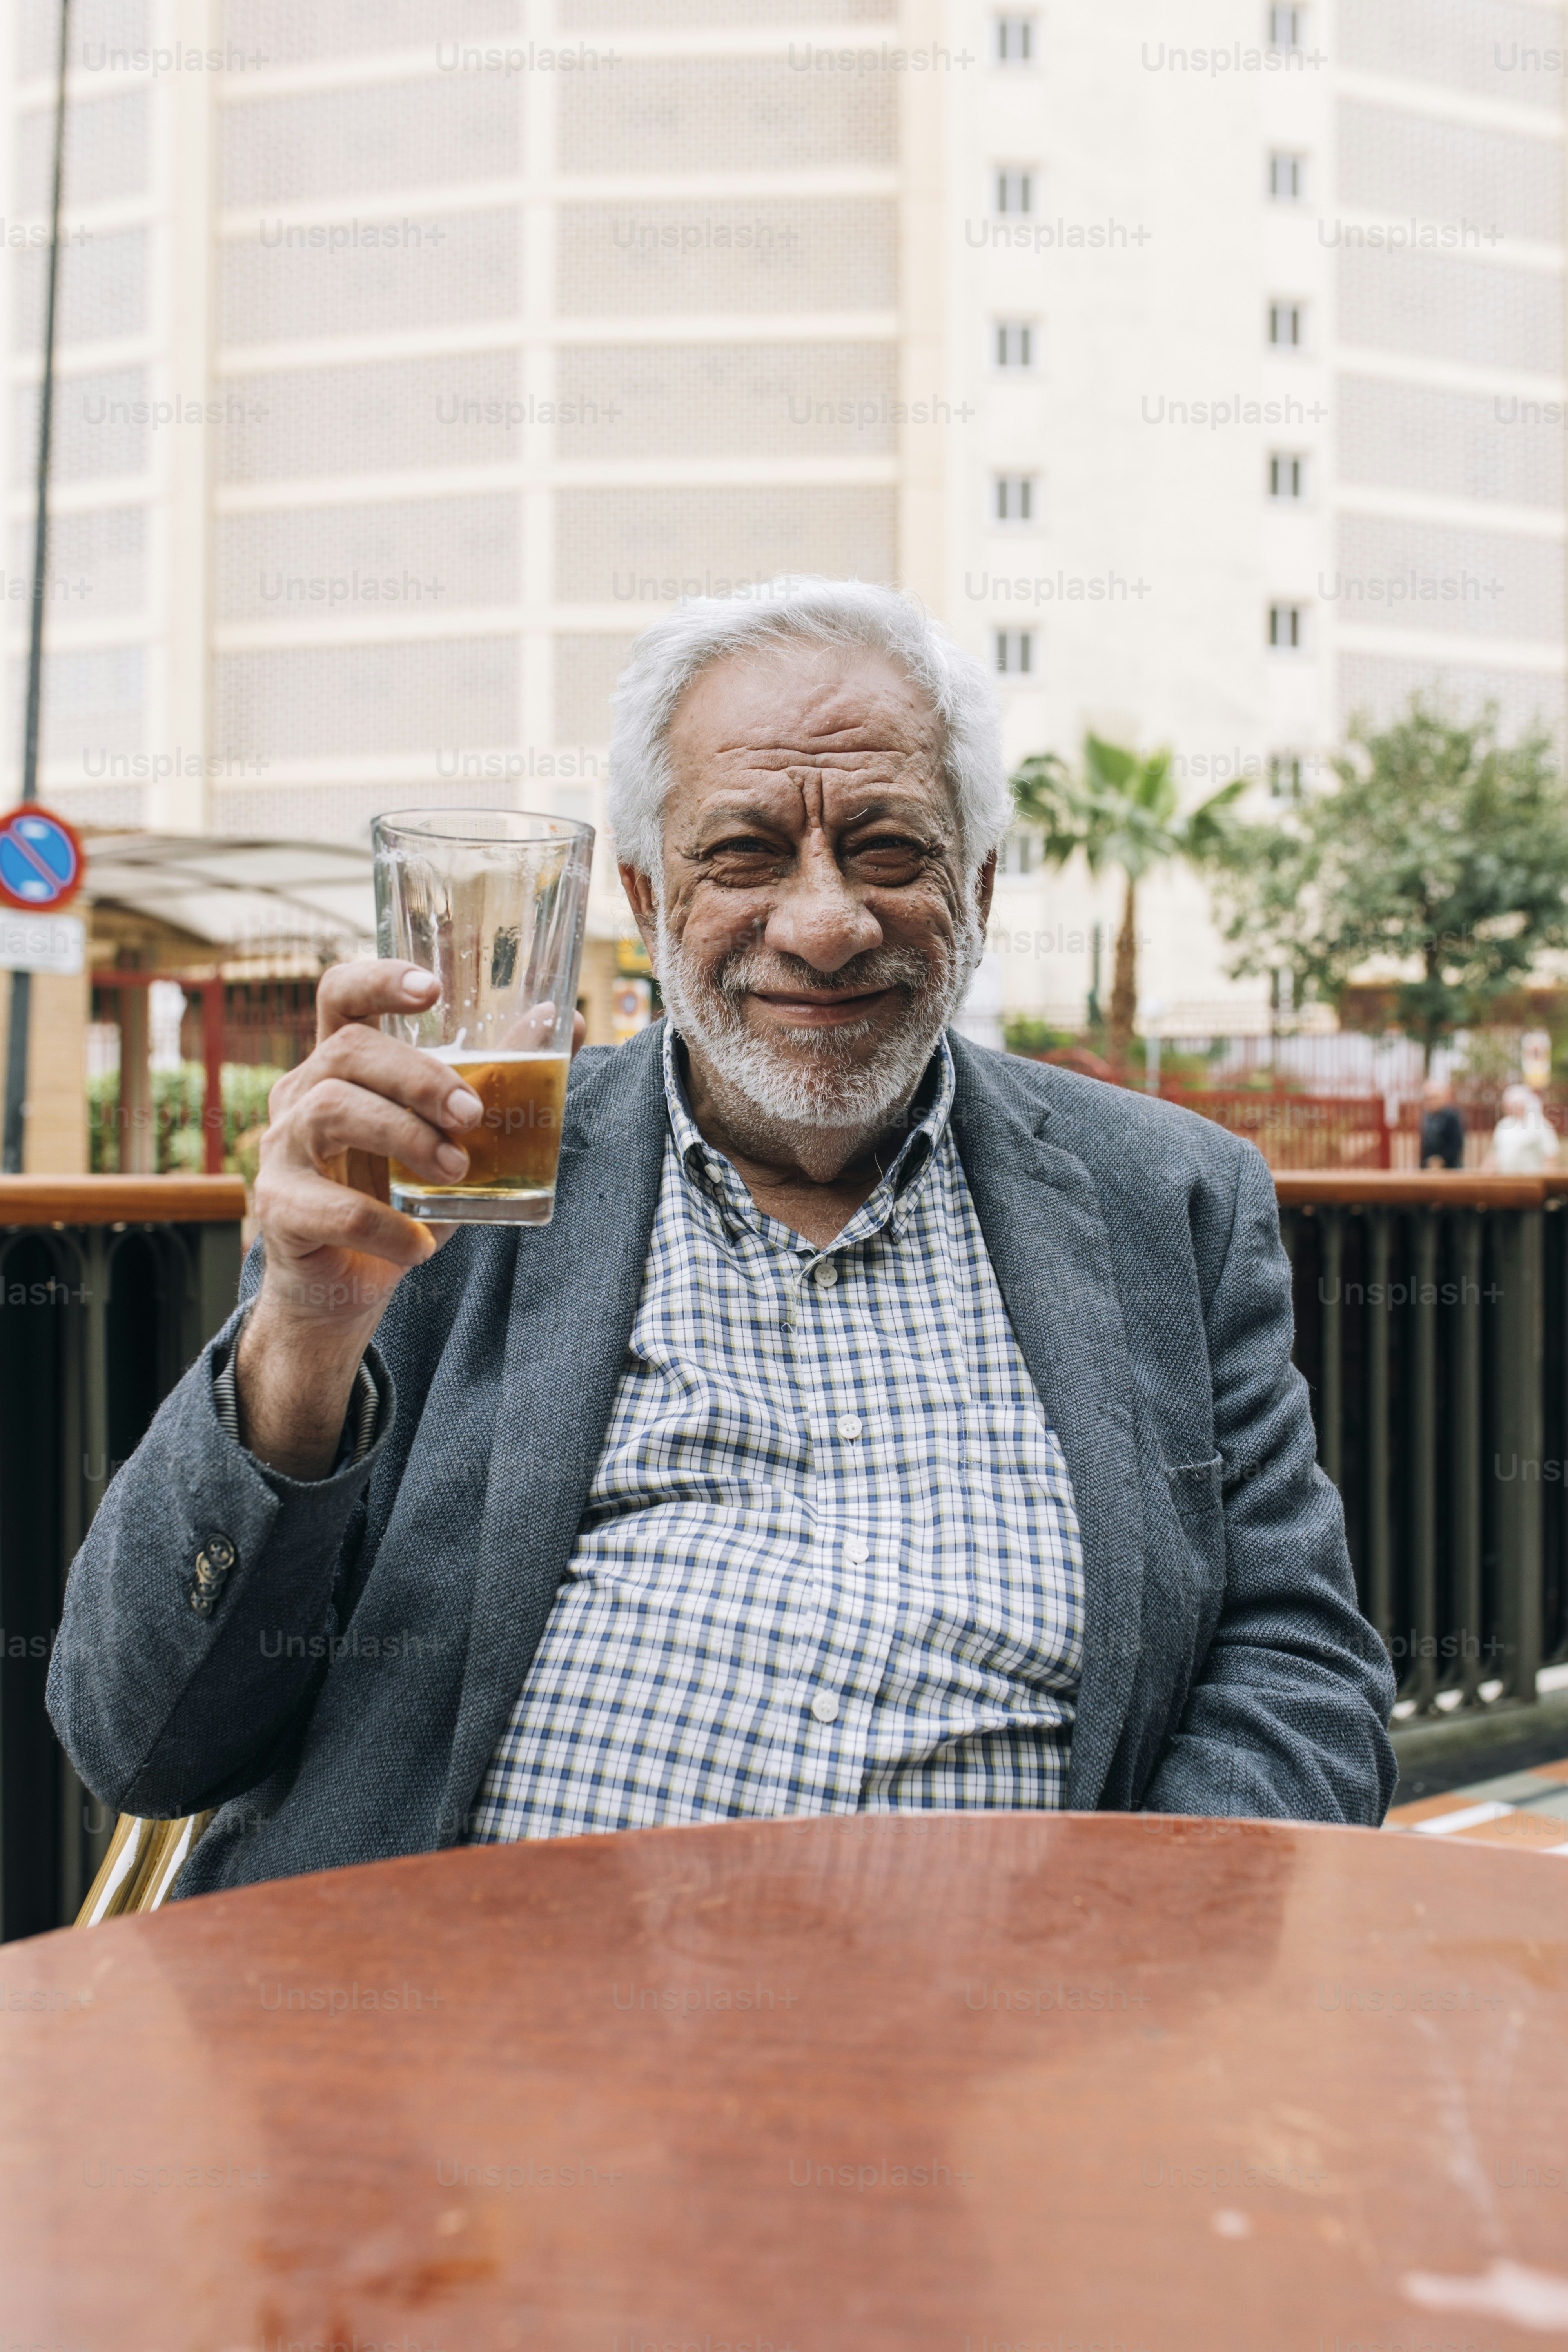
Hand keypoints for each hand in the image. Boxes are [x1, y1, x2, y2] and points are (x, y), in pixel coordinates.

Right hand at [237, 959, 583, 1476]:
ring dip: (405, 1137)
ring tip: (455, 1172)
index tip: (431, 989)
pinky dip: (387, 1226)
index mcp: (339, 1067)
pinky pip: (332, 1208)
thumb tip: (564, 1021)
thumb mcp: (452, 1138)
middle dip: (419, 1076)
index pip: (340, 996)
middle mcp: (300, 1096)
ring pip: (330, 1110)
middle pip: (347, 1049)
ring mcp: (280, 1150)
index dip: (378, 980)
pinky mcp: (279, 1209)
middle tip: (473, 1116)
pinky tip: (419, 1246)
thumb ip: (497, 1081)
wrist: (344, 1287)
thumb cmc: (398, 1199)